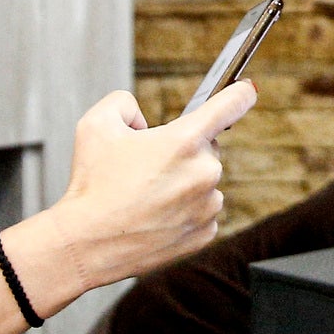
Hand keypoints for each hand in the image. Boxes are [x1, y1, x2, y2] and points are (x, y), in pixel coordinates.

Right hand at [33, 81, 255, 296]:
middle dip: (181, 151)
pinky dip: (183, 210)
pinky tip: (155, 214)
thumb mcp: (96, 123)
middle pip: (206, 148)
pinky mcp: (205, 233)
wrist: (85, 243)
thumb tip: (144, 121)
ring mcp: (208, 205)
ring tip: (145, 195)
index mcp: (185, 140)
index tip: (247, 90)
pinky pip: (202, 211)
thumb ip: (125, 102)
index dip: (240, 93)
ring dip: (182, 183)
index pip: (230, 104)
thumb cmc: (91, 185)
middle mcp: (204, 172)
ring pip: (203, 182)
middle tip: (146, 166)